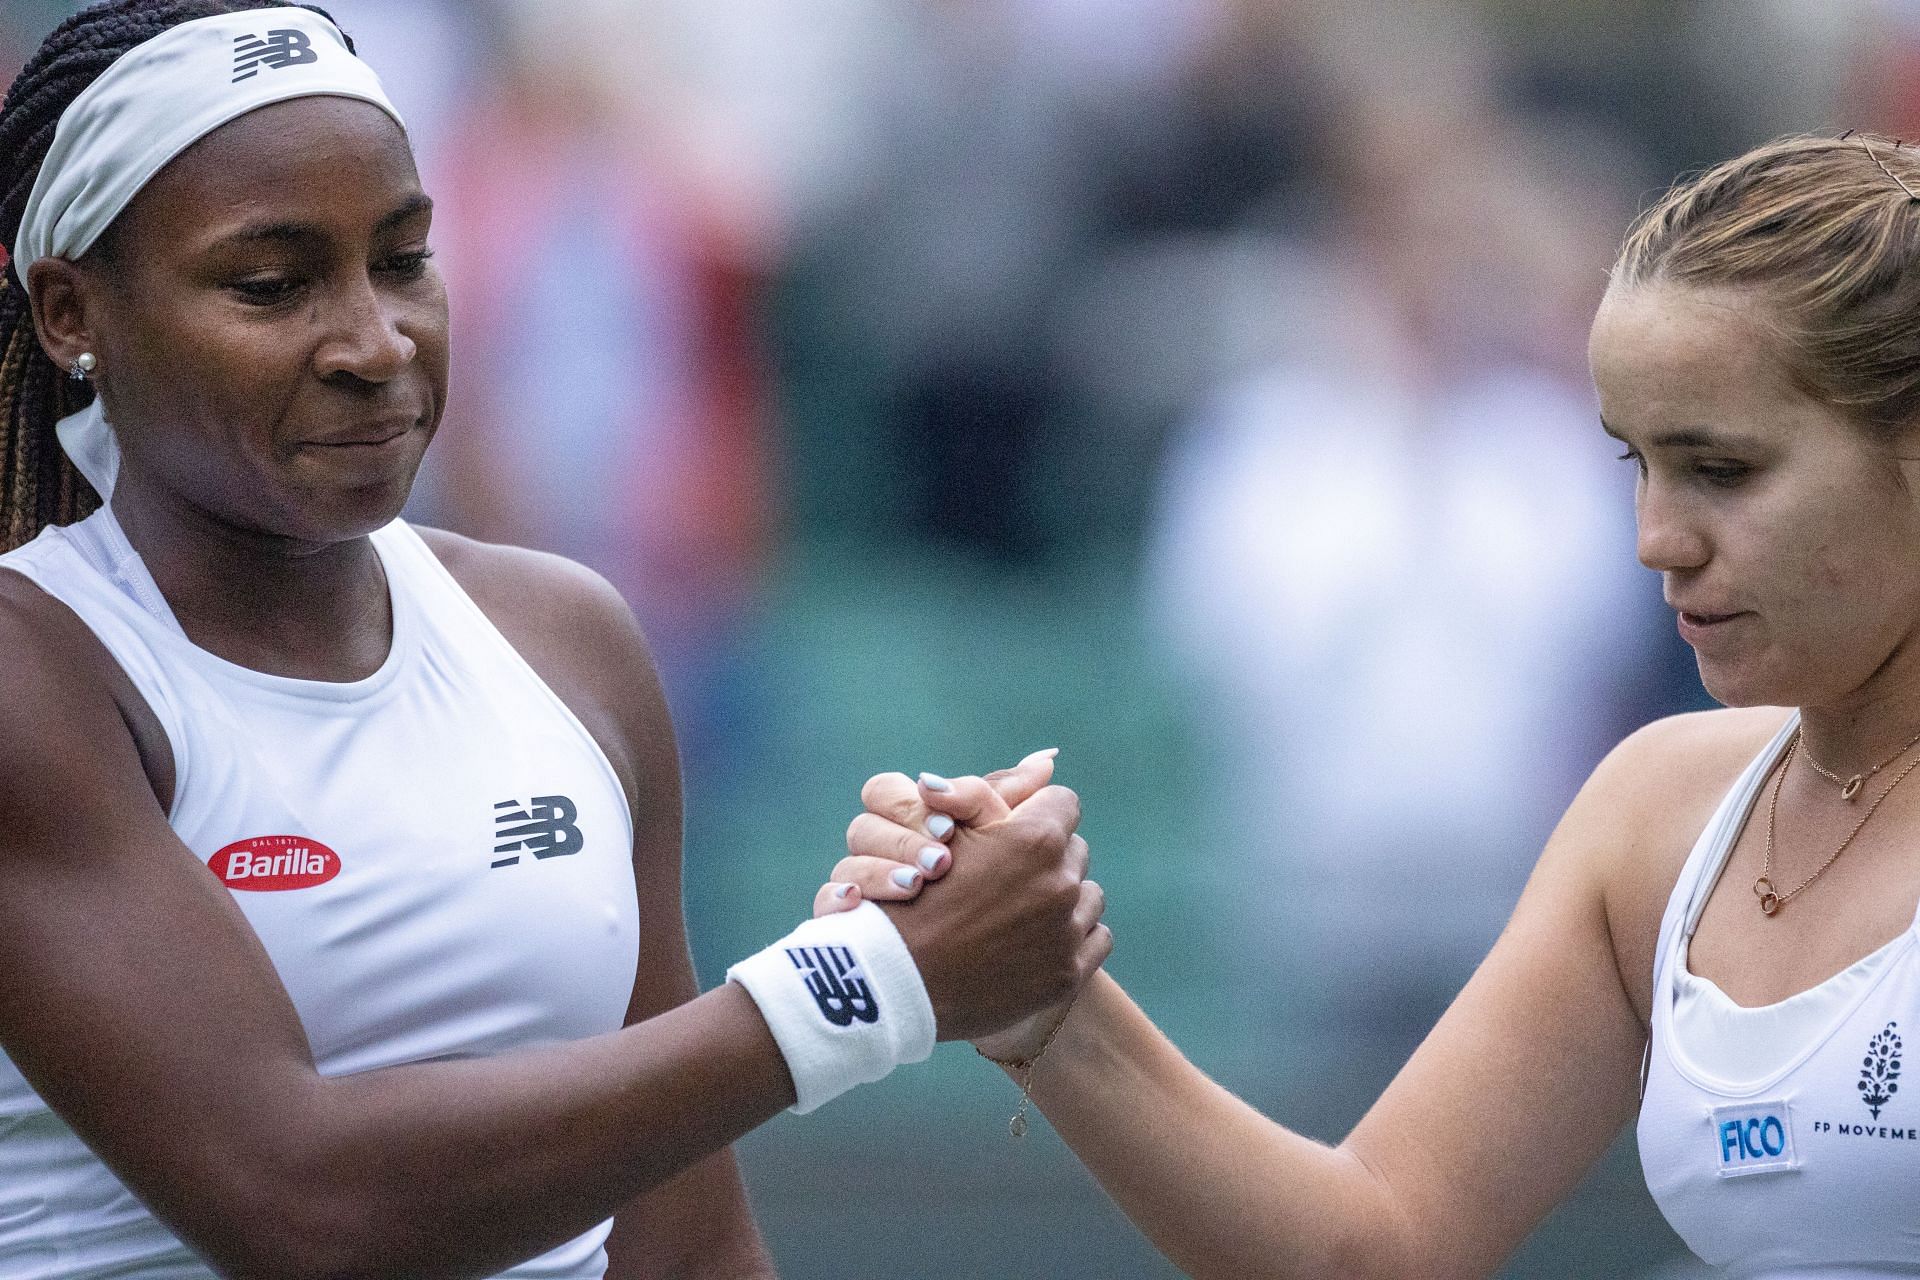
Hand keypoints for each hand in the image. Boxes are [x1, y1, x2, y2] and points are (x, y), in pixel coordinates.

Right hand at [825, 755, 1110, 1050]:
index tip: (1009, 834)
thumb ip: (994, 791)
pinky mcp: (1067, 974)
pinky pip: (1095, 939)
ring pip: (1087, 896)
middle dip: (1045, 858)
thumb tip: (1047, 760)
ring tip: (1017, 912)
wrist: (894, 982)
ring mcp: (1067, 933)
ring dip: (1061, 898)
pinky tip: (1033, 943)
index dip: (1032, 815)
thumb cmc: (911, 896)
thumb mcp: (947, 829)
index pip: (1061, 803)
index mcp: (1036, 839)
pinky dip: (1070, 938)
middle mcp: (1061, 883)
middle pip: (1073, 850)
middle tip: (1006, 876)